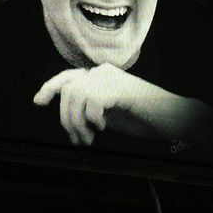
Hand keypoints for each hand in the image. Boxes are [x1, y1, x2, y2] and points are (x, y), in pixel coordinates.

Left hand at [33, 63, 212, 145]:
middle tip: (80, 140)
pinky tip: (104, 127)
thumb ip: (91, 108)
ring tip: (90, 138)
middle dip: (67, 119)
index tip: (38, 102)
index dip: (50, 87)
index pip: (68, 77)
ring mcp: (113, 79)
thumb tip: (66, 115)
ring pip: (76, 97)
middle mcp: (105, 72)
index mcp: (102, 76)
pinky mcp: (120, 89)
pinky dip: (92, 118)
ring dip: (77, 123)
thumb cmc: (145, 119)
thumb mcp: (110, 113)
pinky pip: (92, 102)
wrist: (174, 119)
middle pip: (68, 91)